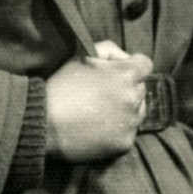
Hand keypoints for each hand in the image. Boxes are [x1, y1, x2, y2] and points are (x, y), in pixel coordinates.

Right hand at [45, 41, 152, 161]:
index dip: (133, 65)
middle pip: (141, 88)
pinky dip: (118, 128)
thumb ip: (109, 49)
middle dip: (127, 87)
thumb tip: (125, 58)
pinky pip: (129, 131)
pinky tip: (99, 125)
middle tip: (103, 91)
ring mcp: (130, 123)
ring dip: (126, 108)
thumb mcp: (83, 55)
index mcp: (126, 74)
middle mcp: (133, 98)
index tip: (120, 70)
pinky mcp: (125, 143)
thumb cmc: (63, 84)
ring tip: (101, 109)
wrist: (46, 121)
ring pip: (138, 111)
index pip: (145, 64)